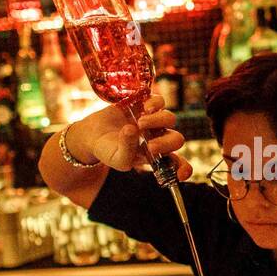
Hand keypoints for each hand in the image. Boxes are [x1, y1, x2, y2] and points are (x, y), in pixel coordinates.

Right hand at [68, 94, 192, 179]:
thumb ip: (127, 150)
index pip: (178, 163)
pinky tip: (143, 107)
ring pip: (170, 118)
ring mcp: (153, 120)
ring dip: (158, 121)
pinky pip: (159, 101)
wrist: (93, 134)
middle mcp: (159, 138)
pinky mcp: (145, 104)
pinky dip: (154, 103)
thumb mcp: (117, 158)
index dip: (184, 168)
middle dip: (167, 143)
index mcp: (156, 157)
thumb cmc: (108, 150)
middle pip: (176, 139)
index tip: (181, 174)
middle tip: (150, 146)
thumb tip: (134, 130)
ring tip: (140, 123)